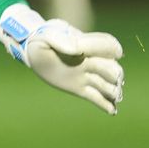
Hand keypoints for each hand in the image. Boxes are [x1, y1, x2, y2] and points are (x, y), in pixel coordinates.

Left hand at [0, 4, 124, 114]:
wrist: (33, 50)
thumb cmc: (40, 40)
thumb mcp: (45, 37)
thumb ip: (60, 40)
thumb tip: (76, 50)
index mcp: (85, 45)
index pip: (109, 45)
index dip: (113, 49)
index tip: (114, 54)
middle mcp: (89, 61)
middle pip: (112, 68)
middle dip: (114, 75)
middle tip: (114, 81)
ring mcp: (85, 75)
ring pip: (107, 85)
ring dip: (113, 91)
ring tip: (114, 98)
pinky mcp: (78, 88)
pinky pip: (95, 97)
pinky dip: (105, 105)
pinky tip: (112, 111)